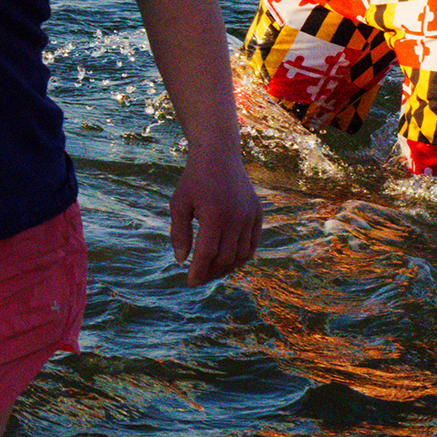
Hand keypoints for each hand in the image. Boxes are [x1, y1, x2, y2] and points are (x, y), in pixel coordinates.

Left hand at [170, 143, 262, 285]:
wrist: (218, 153)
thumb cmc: (194, 179)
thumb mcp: (179, 203)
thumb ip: (179, 232)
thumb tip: (182, 260)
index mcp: (214, 215)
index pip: (207, 254)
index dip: (198, 272)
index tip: (190, 283)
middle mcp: (236, 218)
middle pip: (225, 259)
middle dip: (211, 272)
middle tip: (199, 277)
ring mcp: (250, 216)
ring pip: (242, 255)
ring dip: (227, 267)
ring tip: (212, 270)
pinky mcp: (258, 213)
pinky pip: (253, 244)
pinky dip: (241, 256)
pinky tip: (228, 259)